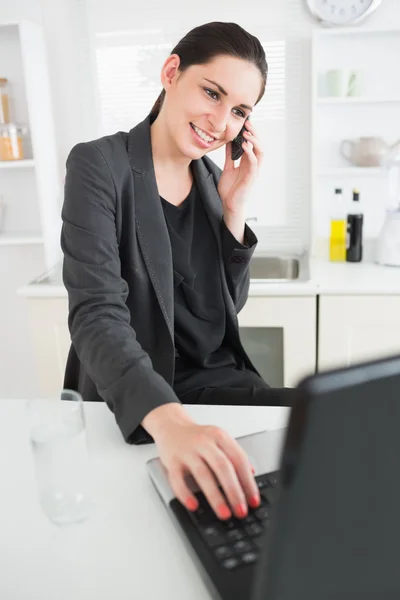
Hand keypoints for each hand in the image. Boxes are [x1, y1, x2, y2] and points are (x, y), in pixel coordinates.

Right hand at [146, 407, 260, 519]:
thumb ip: (234, 455)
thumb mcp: (219, 439)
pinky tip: (194, 505)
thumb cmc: (197, 437)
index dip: (248, 481)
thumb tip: (251, 475)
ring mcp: (187, 451)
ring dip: (215, 497)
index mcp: (219, 436)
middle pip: (223, 467)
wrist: (171, 426)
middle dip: (234, 492)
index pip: (238, 459)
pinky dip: (186, 494)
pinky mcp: (171, 461)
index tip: (253, 500)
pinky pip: (178, 480)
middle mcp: (204, 442)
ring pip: (203, 474)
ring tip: (224, 513)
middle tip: (240, 510)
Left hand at [217, 119, 262, 216]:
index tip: (245, 123)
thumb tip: (228, 142)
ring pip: (260, 152)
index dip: (251, 133)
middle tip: (248, 124)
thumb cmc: (230, 188)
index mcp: (247, 162)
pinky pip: (254, 163)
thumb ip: (229, 156)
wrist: (228, 204)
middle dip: (255, 134)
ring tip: (247, 133)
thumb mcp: (228, 167)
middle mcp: (253, 165)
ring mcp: (253, 171)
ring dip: (254, 141)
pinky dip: (250, 153)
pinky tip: (245, 146)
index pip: (253, 144)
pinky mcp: (251, 177)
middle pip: (258, 145)